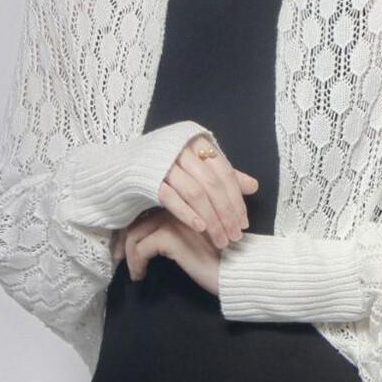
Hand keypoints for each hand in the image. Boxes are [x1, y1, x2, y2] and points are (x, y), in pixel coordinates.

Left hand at [111, 208, 220, 295]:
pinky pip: (141, 249)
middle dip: (123, 237)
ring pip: (135, 232)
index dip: (134, 224)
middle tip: (118, 255)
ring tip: (130, 269)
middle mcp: (179, 203)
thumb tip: (155, 236)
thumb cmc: (228, 253)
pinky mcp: (171, 237)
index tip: (125, 243)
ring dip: (127, 252)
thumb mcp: (205, 235)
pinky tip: (140, 275)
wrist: (242, 268)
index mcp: (187, 198)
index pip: (149, 206)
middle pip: (138, 216)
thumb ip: (186, 226)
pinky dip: (137, 264)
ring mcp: (175, 219)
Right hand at [157, 132, 258, 249]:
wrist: (127, 163)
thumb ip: (223, 175)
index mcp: (197, 142)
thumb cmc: (169, 164)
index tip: (244, 223)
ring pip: (195, 193)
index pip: (224, 173)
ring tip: (220, 239)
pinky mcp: (147, 178)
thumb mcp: (198, 164)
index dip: (237, 199)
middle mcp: (181, 149)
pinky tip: (199, 228)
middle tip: (234, 236)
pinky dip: (186, 213)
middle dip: (226, 213)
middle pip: (212, 184)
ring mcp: (163, 162)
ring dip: (211, 219)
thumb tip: (253, 186)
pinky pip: (170, 197)